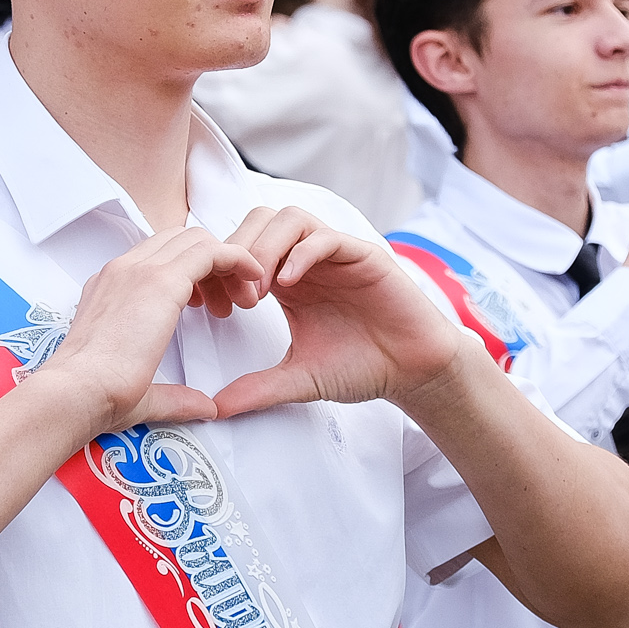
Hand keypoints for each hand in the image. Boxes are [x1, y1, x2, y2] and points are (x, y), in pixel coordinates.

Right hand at [35, 225, 266, 433]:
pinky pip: (210, 251)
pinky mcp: (160, 280)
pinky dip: (237, 259)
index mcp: (109, 288)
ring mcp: (138, 270)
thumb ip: (175, 394)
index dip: (191, 274)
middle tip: (230, 304)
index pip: (157, 258)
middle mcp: (122, 271)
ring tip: (243, 300)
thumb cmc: (95, 395)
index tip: (207, 305)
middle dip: (212, 266)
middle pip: (179, 242)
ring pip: (196, 241)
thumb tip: (206, 407)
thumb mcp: (140, 388)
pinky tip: (253, 278)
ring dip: (227, 264)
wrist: (77, 392)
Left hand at [209, 206, 471, 420]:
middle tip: (238, 299)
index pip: (242, 248)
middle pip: (259, 221)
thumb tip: (216, 408)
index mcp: (286, 279)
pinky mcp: (364, 255)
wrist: (413, 371)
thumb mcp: (299, 378)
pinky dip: (302, 252)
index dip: (222, 270)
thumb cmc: (361, 367)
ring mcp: (336, 253)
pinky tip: (288, 283)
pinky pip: (326, 237)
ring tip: (259, 292)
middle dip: (240, 253)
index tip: (216, 308)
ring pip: (289, 219)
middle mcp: (308, 259)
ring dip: (266, 248)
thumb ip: (258, 388)